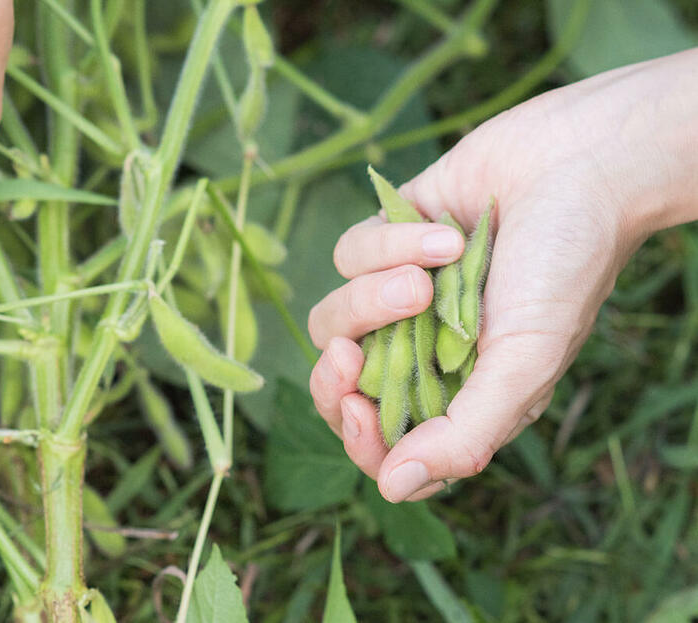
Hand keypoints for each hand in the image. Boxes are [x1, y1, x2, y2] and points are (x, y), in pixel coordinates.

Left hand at [308, 48, 697, 502]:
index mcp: (458, 392)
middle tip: (347, 357)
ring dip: (374, 295)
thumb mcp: (526, 364)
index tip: (357, 407)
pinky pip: (352, 253)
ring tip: (432, 270)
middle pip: (341, 388)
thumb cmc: (566, 267)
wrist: (579, 163)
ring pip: (336, 317)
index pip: (387, 445)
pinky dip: (391, 242)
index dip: (359, 440)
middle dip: (334, 377)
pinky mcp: (385, 240)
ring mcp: (399, 295)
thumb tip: (395, 488)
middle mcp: (421, 349)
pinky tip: (444, 231)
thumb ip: (466, 434)